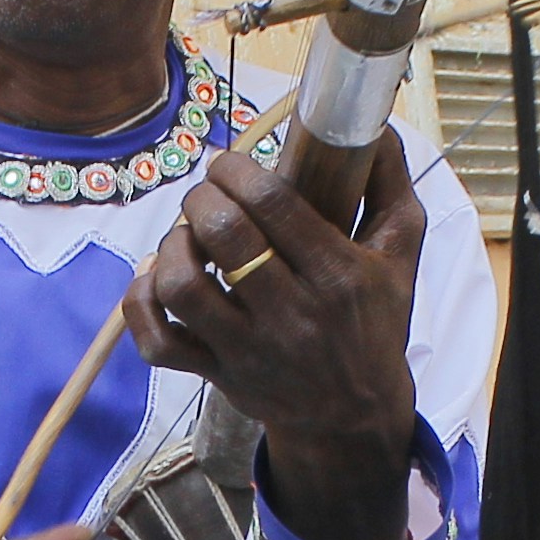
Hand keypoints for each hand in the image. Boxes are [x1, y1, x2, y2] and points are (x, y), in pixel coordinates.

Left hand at [128, 134, 423, 539]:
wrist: (354, 418)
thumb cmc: (374, 322)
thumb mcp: (400, 253)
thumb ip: (388, 182)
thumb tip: (374, 121)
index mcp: (337, 276)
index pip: (273, 205)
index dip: (238, 170)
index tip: (231, 162)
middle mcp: (291, 315)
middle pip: (224, 236)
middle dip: (204, 197)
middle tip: (210, 194)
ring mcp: (247, 350)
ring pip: (182, 287)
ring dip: (172, 245)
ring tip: (187, 235)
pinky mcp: (215, 376)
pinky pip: (157, 342)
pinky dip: (140, 304)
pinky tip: (154, 277)